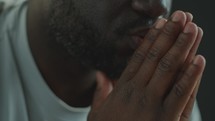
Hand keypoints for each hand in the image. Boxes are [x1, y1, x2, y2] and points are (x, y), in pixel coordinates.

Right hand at [88, 11, 205, 120]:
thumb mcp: (97, 113)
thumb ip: (100, 93)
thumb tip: (101, 75)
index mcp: (123, 89)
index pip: (140, 58)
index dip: (151, 39)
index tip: (160, 23)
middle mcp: (138, 93)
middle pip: (157, 58)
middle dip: (170, 35)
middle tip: (182, 16)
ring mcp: (153, 106)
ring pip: (170, 70)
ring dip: (183, 48)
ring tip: (193, 29)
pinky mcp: (167, 120)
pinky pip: (181, 94)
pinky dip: (191, 76)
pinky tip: (199, 59)